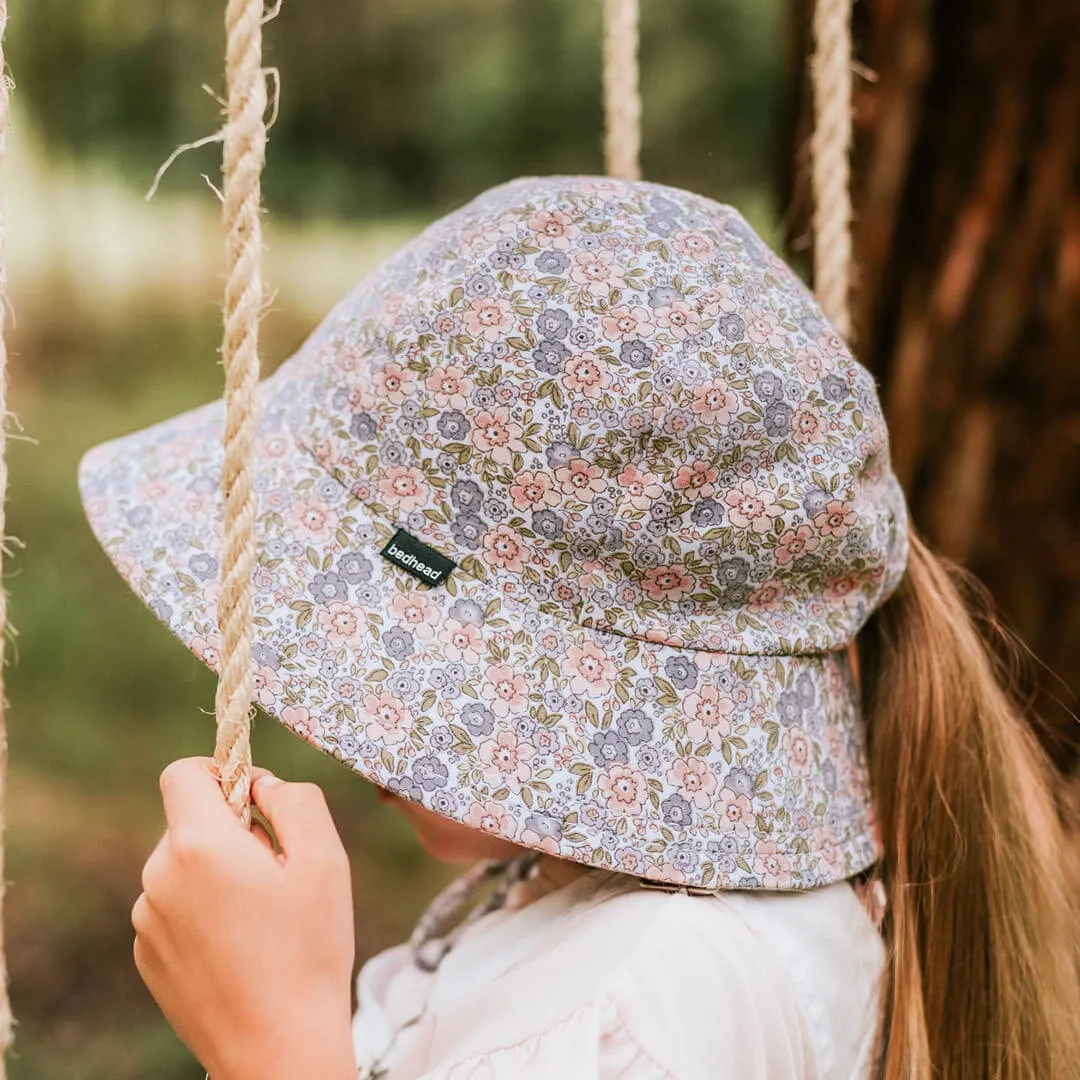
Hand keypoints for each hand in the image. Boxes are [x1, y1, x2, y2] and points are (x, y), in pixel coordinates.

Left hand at [132, 758, 357, 1079]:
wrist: (277, 1050)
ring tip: (263, 919)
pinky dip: (205, 911)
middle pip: (190, 821)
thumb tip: (262, 785)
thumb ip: (294, 799)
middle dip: (232, 830)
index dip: (220, 772)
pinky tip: (241, 948)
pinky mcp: (148, 956)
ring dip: (219, 872)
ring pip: (184, 865)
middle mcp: (159, 877)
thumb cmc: (308, 950)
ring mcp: (148, 920)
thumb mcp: (325, 858)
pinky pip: (175, 907)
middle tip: (278, 873)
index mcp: (199, 845)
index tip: (255, 801)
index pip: (183, 772)